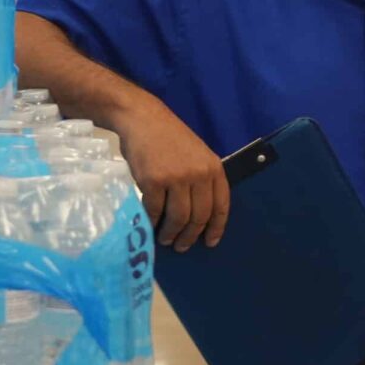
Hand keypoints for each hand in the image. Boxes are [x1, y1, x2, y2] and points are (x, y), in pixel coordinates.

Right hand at [116, 99, 229, 253]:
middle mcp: (198, 174)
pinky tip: (151, 224)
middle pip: (199, 216)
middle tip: (182, 246)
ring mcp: (176, 178)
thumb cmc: (169, 137)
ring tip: (166, 239)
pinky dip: (152, 222)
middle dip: (191, 236)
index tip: (210, 242)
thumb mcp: (197, 154)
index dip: (216, 227)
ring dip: (171, 234)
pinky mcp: (153, 181)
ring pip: (178, 218)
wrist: (143, 118)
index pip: (221, 205)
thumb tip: (200, 215)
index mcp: (213, 167)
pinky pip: (154, 211)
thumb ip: (202, 179)